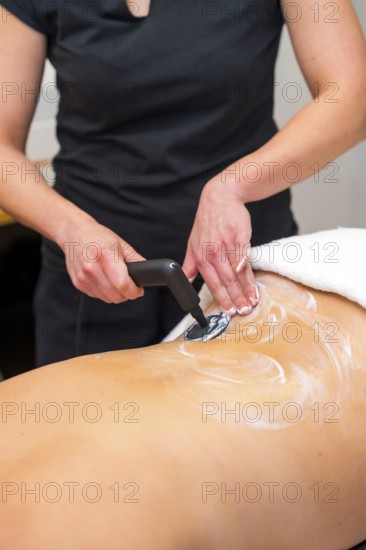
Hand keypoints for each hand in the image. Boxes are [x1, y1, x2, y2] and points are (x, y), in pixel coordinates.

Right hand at [59, 218, 145, 303]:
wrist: (74, 233)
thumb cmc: (98, 237)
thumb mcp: (121, 244)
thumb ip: (136, 260)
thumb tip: (148, 273)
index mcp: (105, 255)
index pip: (122, 284)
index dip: (134, 291)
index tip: (138, 290)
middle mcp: (92, 267)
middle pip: (116, 296)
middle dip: (126, 294)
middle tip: (130, 286)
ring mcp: (83, 277)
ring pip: (107, 299)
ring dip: (116, 294)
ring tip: (117, 281)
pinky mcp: (78, 284)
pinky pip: (98, 296)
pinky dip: (105, 292)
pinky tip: (104, 279)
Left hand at [182, 179, 258, 314]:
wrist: (220, 197)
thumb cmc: (208, 221)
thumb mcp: (193, 243)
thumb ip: (190, 265)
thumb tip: (186, 282)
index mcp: (201, 257)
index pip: (213, 283)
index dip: (222, 299)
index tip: (229, 311)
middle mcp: (213, 252)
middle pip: (226, 281)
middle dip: (236, 299)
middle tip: (244, 311)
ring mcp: (226, 244)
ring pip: (237, 272)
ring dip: (246, 289)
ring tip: (253, 301)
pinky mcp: (239, 235)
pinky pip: (244, 256)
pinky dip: (248, 270)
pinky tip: (254, 282)